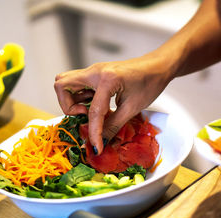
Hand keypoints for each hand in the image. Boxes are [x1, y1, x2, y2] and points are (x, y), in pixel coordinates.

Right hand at [54, 57, 170, 153]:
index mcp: (107, 79)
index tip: (96, 147)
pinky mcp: (96, 75)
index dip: (93, 132)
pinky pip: (79, 85)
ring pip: (67, 83)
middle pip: (62, 85)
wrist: (158, 67)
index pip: (93, 110)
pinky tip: (97, 105)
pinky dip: (81, 97)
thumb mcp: (132, 108)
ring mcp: (94, 71)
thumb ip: (114, 125)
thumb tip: (101, 142)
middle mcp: (95, 71)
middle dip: (67, 105)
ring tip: (91, 110)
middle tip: (85, 115)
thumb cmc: (150, 83)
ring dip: (72, 100)